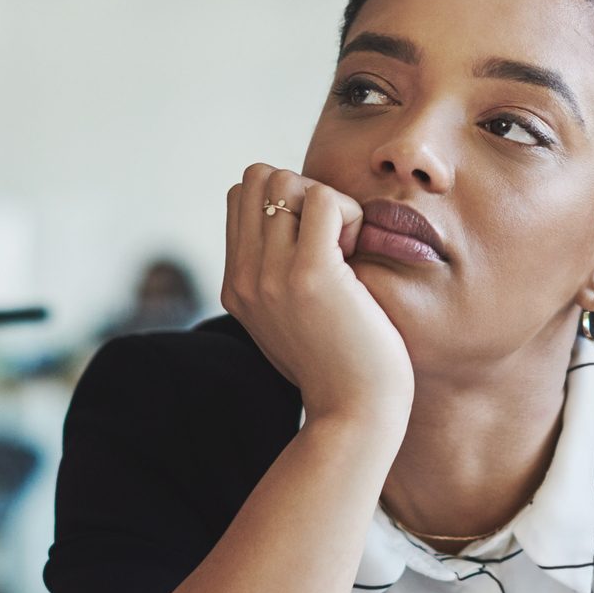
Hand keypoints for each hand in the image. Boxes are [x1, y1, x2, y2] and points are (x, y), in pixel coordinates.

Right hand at [222, 163, 413, 427]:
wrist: (355, 415)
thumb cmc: (342, 368)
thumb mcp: (292, 320)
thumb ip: (279, 278)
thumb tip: (296, 225)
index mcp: (236, 286)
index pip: (240, 196)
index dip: (285, 202)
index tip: (315, 244)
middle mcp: (244, 278)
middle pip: (256, 177)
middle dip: (301, 191)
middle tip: (331, 240)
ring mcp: (271, 276)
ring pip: (286, 179)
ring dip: (326, 201)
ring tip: (345, 249)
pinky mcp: (310, 275)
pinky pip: (324, 198)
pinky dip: (349, 214)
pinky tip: (357, 256)